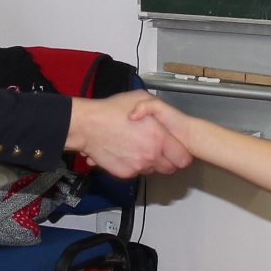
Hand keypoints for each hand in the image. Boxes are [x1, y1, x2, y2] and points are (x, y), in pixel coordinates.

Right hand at [66, 93, 190, 176]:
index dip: (181, 155)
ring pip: (151, 170)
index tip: (177, 152)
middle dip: (167, 161)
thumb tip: (161, 116)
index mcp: (159, 137)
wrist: (87, 126)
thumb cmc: (110, 112)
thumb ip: (155, 107)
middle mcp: (151, 155)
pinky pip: (136, 172)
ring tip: (137, 147)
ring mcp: (138, 166)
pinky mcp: (125, 173)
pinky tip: (126, 151)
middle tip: (159, 150)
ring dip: (149, 162)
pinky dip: (133, 164)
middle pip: (169, 168)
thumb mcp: (139, 98)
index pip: (183, 158)